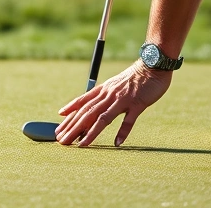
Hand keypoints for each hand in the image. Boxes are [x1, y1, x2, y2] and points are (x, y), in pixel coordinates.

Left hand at [55, 60, 171, 146]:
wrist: (152, 65)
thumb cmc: (134, 77)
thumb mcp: (114, 84)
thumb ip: (103, 95)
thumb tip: (91, 107)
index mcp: (103, 90)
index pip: (82, 103)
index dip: (69, 115)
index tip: (58, 126)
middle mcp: (109, 94)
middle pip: (88, 113)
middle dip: (73, 128)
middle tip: (62, 140)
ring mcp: (123, 99)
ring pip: (103, 117)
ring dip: (91, 132)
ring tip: (81, 145)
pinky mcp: (138, 104)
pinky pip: (129, 120)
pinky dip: (123, 131)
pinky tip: (116, 142)